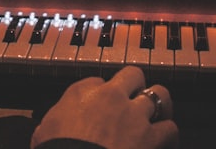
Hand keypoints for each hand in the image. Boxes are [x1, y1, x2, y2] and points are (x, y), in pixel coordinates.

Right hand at [31, 66, 177, 148]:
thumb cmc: (58, 148)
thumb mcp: (44, 130)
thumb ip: (53, 121)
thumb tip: (48, 128)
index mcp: (82, 92)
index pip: (97, 80)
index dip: (101, 92)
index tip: (101, 102)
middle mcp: (111, 96)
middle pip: (133, 74)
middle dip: (136, 84)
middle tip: (136, 96)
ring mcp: (135, 115)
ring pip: (160, 95)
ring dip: (160, 104)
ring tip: (159, 112)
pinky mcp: (152, 137)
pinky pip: (170, 128)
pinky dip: (169, 134)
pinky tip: (165, 139)